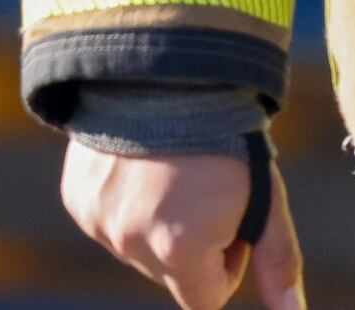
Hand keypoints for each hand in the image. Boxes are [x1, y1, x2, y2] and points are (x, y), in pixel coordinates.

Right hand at [59, 142, 301, 309]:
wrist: (168, 68)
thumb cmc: (227, 136)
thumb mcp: (263, 197)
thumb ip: (278, 261)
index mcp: (178, 251)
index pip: (205, 299)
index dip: (226, 264)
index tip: (232, 218)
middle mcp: (129, 244)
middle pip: (170, 273)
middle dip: (191, 242)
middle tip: (204, 183)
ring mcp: (97, 220)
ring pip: (136, 245)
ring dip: (156, 220)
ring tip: (173, 166)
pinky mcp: (75, 196)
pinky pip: (107, 217)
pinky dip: (125, 198)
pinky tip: (140, 159)